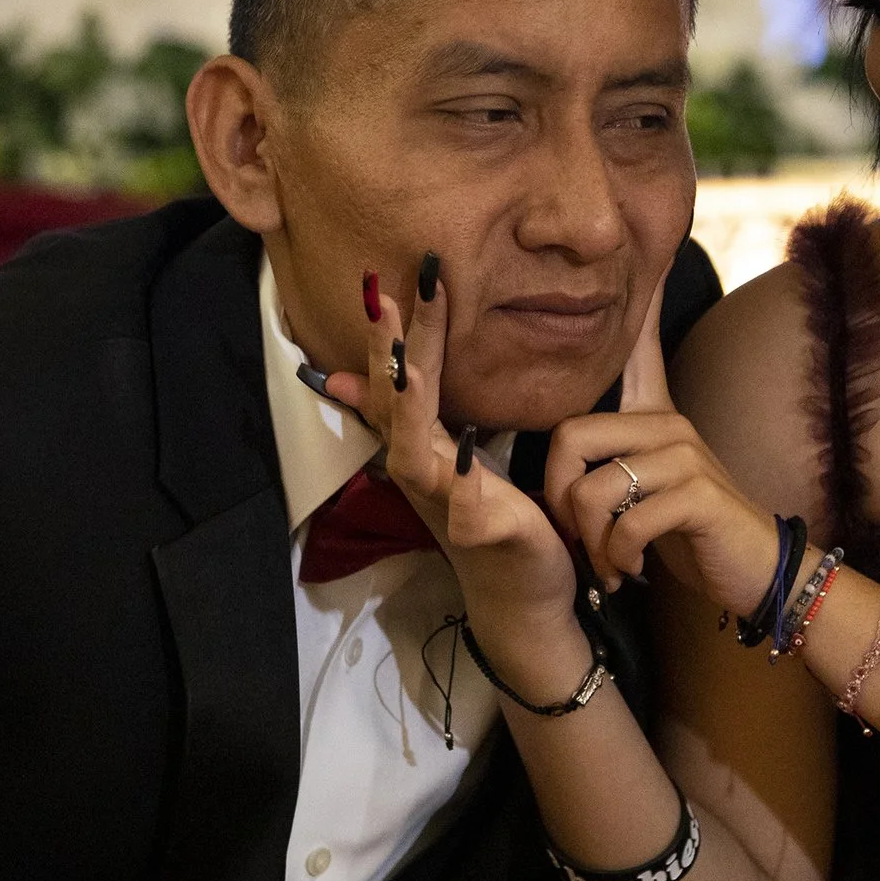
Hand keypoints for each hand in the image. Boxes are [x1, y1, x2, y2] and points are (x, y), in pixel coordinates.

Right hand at [316, 262, 579, 628]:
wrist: (523, 598)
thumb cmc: (498, 519)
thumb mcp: (457, 458)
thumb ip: (422, 412)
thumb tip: (356, 375)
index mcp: (424, 449)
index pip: (402, 382)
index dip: (393, 337)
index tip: (388, 282)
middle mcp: (425, 474)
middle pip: (396, 407)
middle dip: (393, 353)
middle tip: (389, 296)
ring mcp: (449, 506)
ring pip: (414, 455)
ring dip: (410, 408)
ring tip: (409, 364)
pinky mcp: (485, 535)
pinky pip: (468, 510)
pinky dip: (462, 484)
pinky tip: (462, 451)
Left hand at [541, 289, 784, 617]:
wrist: (750, 572)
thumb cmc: (686, 530)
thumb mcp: (645, 484)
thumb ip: (610, 456)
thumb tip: (566, 440)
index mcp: (652, 414)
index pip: (638, 346)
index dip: (638, 303)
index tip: (655, 250)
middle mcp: (669, 422)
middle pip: (570, 437)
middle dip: (560, 501)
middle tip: (579, 539)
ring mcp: (686, 454)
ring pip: (593, 487)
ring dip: (591, 542)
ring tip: (608, 563)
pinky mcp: (698, 492)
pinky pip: (627, 519)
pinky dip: (618, 556)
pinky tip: (632, 568)